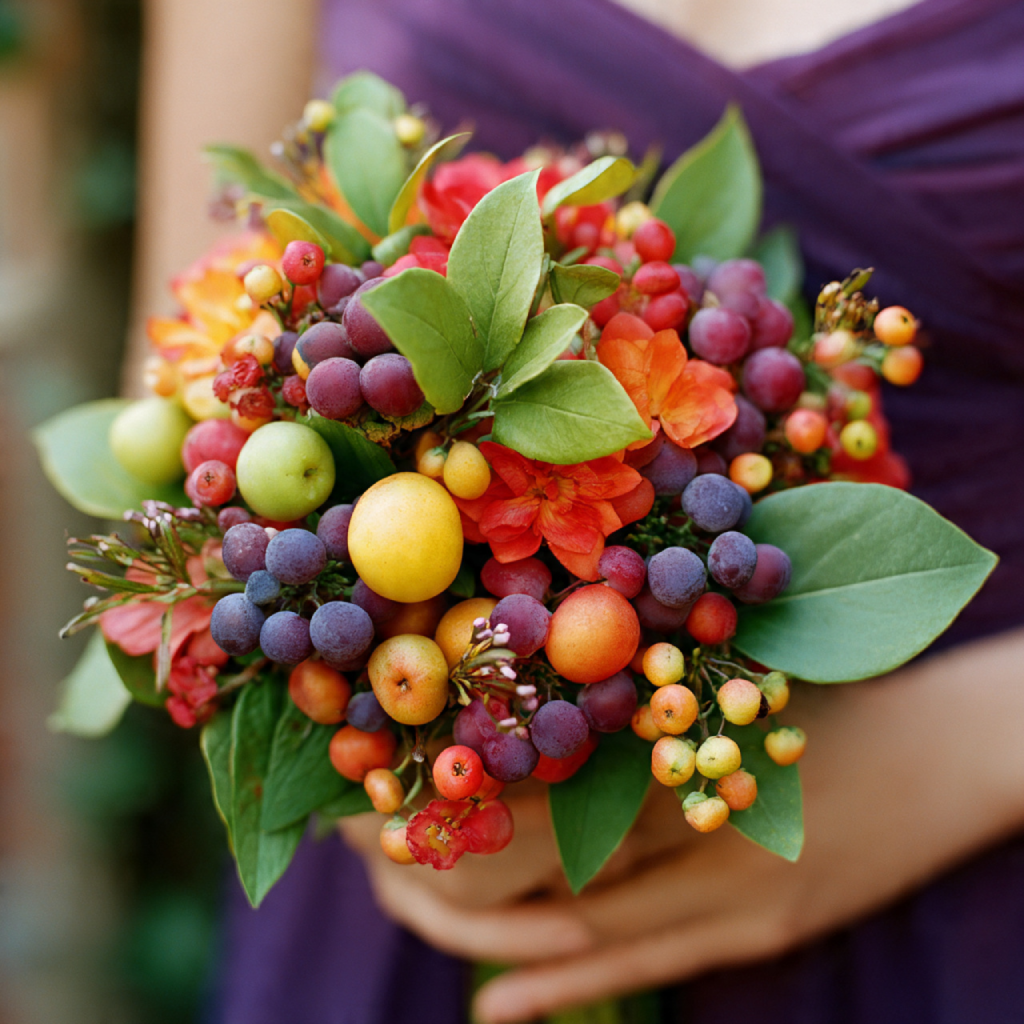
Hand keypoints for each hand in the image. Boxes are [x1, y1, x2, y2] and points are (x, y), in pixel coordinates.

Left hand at [344, 629, 1023, 1022]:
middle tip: (370, 860)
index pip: (549, 773)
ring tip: (408, 917)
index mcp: (689, 743)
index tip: (381, 785)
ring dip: (489, 927)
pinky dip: (563, 984)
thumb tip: (541, 693)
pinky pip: (641, 963)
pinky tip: (495, 1005)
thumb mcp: (744, 668)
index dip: (461, 785)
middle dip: (454, 862)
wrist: (960, 749)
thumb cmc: (847, 687)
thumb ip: (648, 690)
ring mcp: (732, 889)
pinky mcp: (759, 928)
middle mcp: (700, 821)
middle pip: (549, 855)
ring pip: (581, 923)